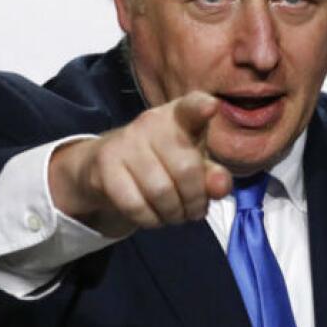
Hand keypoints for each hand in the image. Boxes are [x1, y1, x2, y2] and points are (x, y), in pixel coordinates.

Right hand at [48, 91, 232, 237]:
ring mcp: (126, 141)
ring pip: (160, 191)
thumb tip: (220, 188)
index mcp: (180, 116)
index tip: (210, 108)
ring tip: (175, 215)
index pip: (191, 107)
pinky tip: (154, 217)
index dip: (200, 107)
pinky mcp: (105, 164)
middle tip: (193, 211)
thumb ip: (213, 176)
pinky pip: (135, 204)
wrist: (109, 166)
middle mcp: (151, 122)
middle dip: (195, 201)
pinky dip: (150, 220)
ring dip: (173, 214)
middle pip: (186, 169)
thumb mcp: (194, 166)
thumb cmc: (164, 162)